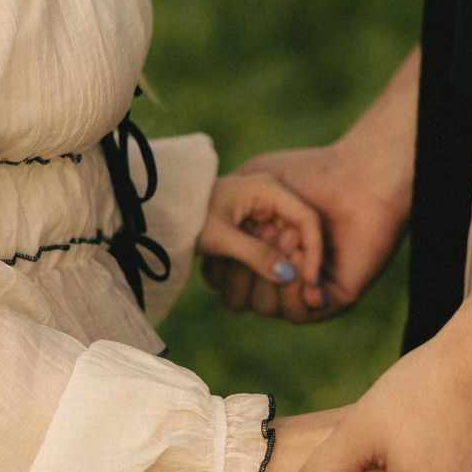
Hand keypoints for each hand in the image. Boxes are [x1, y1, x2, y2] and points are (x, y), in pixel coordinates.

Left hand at [196, 168, 325, 292]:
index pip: (307, 219)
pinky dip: (261, 263)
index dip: (313, 249)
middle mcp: (269, 198)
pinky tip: (245, 271)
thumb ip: (256, 255)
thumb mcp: (221, 236)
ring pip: (284, 244)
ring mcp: (259, 213)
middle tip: (283, 282)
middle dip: (292, 259)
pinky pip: (267, 249)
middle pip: (298, 233)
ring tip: (256, 273)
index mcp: (268, 189)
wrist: (158, 210)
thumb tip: (288, 275)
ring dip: (274, 263)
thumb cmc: (185, 214)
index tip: (309, 279)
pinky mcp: (249, 228)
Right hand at [201, 142, 408, 322]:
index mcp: (257, 247)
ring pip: (264, 306)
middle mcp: (278, 271)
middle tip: (268, 232)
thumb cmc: (309, 173)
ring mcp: (303, 286)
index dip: (224, 260)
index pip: (223, 276)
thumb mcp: (258, 182)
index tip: (239, 229)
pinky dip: (294, 292)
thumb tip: (213, 259)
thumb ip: (230, 217)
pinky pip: (296, 313)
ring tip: (291, 241)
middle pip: (238, 296)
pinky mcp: (331, 297)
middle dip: (245, 267)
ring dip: (271, 276)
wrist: (359, 178)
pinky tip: (305, 266)